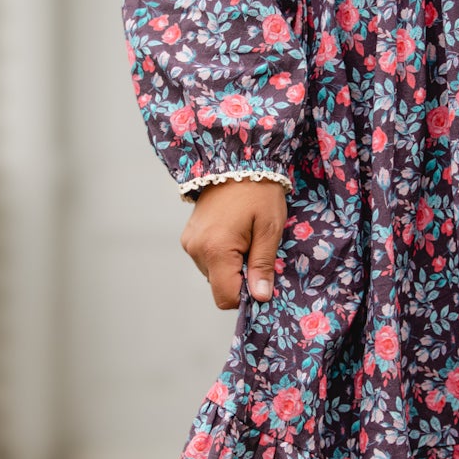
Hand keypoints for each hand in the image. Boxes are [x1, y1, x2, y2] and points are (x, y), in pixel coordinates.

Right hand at [180, 178, 286, 308]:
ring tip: (245, 238)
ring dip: (231, 265)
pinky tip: (233, 234)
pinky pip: (207, 259)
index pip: (226, 297)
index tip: (261, 276)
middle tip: (255, 249)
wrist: (236, 160)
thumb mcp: (269, 229)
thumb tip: (261, 298)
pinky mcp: (188, 236)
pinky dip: (222, 255)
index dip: (247, 295)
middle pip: (220, 286)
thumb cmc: (259, 192)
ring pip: (214, 273)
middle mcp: (196, 249)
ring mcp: (189, 242)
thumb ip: (263, 265)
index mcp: (216, 250)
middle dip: (240, 277)